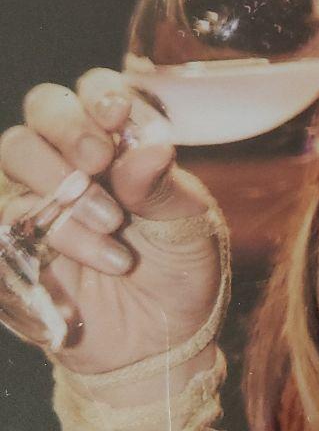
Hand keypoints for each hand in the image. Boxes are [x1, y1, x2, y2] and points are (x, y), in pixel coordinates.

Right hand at [0, 69, 223, 375]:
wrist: (158, 339)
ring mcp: (40, 196)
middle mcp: (76, 159)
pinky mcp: (15, 240)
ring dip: (60, 183)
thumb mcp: (189, 225)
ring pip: (15, 153)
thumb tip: (147, 148)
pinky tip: (96, 257)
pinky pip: (3, 215)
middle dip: (67, 127)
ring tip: (111, 223)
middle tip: (98, 162)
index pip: (96, 90)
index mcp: (124, 142)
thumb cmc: (181, 268)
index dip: (99, 94)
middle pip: (42, 109)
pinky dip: (48, 230)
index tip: (117, 118)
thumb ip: (162, 186)